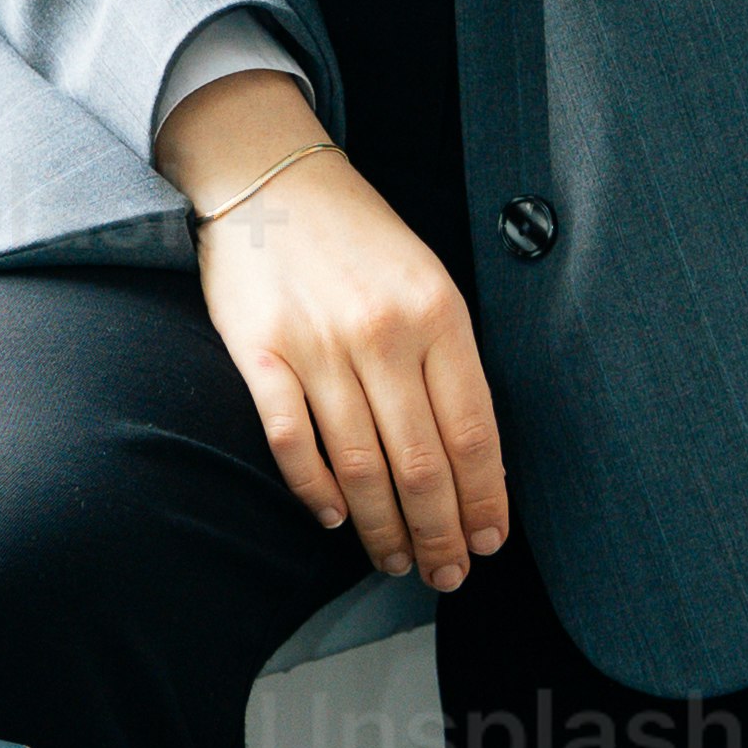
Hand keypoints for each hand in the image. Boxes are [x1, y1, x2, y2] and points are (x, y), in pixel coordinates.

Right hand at [164, 80, 510, 588]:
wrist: (269, 175)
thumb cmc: (356, 234)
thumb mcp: (427, 280)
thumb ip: (448, 359)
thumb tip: (471, 455)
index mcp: (437, 313)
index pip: (472, 431)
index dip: (483, 498)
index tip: (487, 540)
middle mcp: (382, 332)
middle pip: (421, 462)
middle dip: (439, 531)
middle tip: (446, 573)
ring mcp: (318, 345)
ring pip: (361, 465)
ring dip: (383, 527)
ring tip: (396, 560)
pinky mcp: (260, 353)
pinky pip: (293, 442)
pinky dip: (315, 490)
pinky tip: (334, 517)